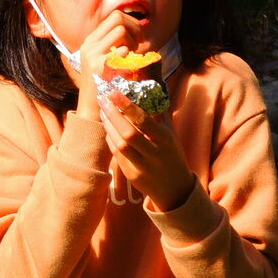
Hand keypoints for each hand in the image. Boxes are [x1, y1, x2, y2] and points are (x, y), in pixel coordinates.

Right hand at [75, 12, 147, 120]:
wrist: (91, 109)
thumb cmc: (104, 86)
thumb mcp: (105, 61)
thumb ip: (114, 45)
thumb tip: (136, 28)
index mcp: (90, 41)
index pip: (114, 17)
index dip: (131, 23)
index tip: (137, 39)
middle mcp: (89, 45)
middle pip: (117, 18)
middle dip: (134, 28)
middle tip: (138, 45)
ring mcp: (92, 54)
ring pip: (121, 29)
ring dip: (133, 40)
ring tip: (133, 56)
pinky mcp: (98, 65)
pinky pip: (122, 49)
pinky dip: (130, 56)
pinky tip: (129, 66)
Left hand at [96, 86, 194, 211]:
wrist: (174, 188)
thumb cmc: (172, 155)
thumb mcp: (171, 134)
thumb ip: (160, 115)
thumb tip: (150, 90)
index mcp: (166, 140)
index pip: (144, 121)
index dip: (127, 106)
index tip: (114, 92)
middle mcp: (154, 153)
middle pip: (128, 134)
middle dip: (113, 115)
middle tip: (103, 99)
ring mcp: (141, 166)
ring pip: (119, 145)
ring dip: (109, 126)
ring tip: (103, 111)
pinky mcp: (131, 174)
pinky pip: (116, 154)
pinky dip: (110, 139)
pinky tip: (108, 127)